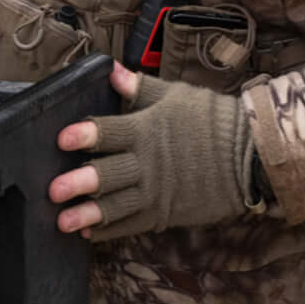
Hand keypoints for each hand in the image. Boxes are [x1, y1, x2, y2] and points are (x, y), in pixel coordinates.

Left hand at [49, 60, 261, 240]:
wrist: (251, 157)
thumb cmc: (212, 120)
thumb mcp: (176, 95)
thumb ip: (139, 88)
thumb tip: (110, 70)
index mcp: (147, 130)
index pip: (109, 132)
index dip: (84, 135)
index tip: (62, 139)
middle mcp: (148, 164)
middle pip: (108, 174)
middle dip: (79, 183)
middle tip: (53, 191)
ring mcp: (157, 192)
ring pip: (117, 206)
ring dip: (88, 215)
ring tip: (63, 222)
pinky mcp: (165, 213)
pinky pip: (133, 224)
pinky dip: (111, 229)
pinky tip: (90, 233)